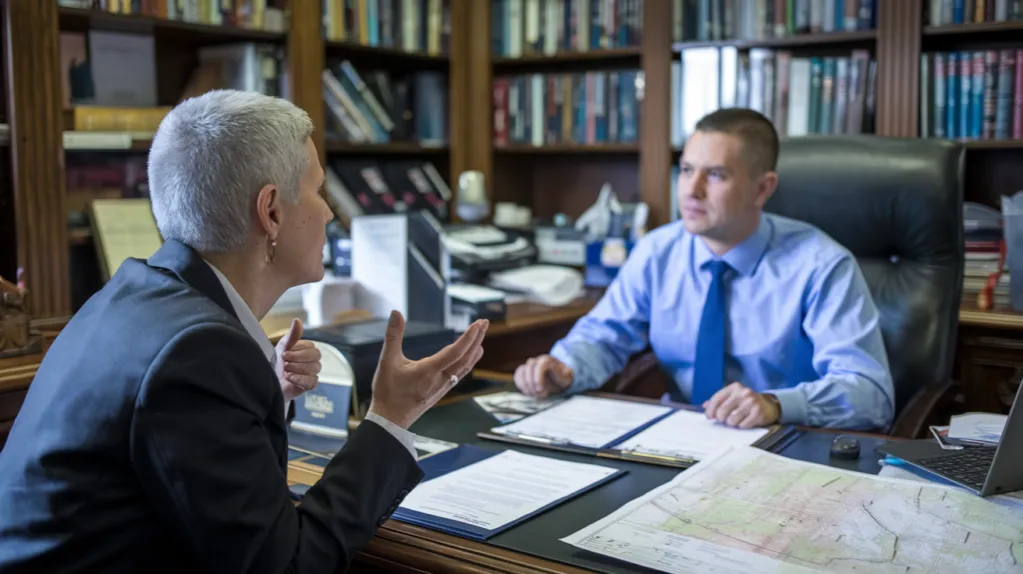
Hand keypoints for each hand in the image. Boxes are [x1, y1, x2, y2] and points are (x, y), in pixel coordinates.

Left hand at [276, 318, 321, 402]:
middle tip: (284, 360)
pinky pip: (312, 382)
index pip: (312, 346)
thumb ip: (292, 335)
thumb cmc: (275, 364)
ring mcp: (311, 374)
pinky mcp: (308, 386)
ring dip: (298, 368)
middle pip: (316, 356)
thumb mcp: (281, 348)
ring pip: (314, 368)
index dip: (299, 349)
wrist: (266, 383)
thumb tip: (297, 319)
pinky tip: (289, 378)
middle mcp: (311, 361)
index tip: (285, 352)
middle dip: (299, 357)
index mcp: (306, 351)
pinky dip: (300, 379)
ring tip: (285, 369)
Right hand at [369, 311, 488, 428]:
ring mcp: (442, 387)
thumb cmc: (387, 392)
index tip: (478, 324)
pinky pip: (460, 374)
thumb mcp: (387, 361)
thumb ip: (393, 336)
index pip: (454, 352)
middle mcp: (440, 379)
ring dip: (474, 350)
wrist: (390, 420)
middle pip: (465, 358)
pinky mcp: (441, 391)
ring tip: (481, 336)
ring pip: (464, 367)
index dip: (468, 337)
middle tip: (484, 323)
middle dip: (476, 339)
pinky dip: (468, 362)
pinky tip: (470, 357)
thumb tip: (395, 313)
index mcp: (429, 371)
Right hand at [514, 354, 572, 397]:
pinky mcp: (523, 371)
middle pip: (529, 368)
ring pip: (521, 371)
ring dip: (525, 385)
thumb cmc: (562, 378)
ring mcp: (529, 365)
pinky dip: (520, 385)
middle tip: (538, 395)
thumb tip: (564, 372)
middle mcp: (537, 360)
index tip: (540, 389)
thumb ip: (565, 374)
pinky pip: (517, 375)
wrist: (556, 379)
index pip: (540, 365)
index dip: (538, 377)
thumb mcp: (567, 377)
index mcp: (548, 360)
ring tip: (533, 395)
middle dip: (532, 383)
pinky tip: (527, 392)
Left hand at [702, 382, 779, 428]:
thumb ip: (719, 400)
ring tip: (736, 420)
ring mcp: (752, 402)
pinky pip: (742, 425)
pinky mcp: (758, 413)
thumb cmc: (746, 402)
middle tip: (724, 419)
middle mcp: (743, 392)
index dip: (710, 410)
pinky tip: (744, 421)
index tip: (709, 417)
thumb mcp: (733, 397)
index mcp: (734, 387)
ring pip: (731, 420)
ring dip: (731, 423)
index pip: (717, 399)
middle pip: (722, 411)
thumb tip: (704, 406)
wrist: (769, 405)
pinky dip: (741, 426)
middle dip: (721, 418)